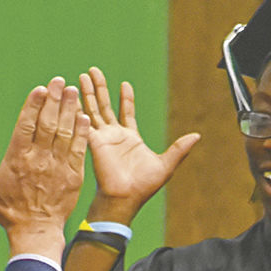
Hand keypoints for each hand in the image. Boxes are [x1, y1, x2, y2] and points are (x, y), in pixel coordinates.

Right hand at [0, 77, 89, 259]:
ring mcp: (58, 166)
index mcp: (16, 158)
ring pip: (65, 132)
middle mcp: (38, 159)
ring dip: (70, 110)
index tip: (40, 89)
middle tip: (60, 81)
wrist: (35, 232)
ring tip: (73, 92)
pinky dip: (81, 133)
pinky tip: (84, 117)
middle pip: (47, 123)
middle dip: (54, 100)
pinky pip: (79, 149)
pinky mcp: (73, 175)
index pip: (26, 125)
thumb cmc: (7, 212)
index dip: (33, 105)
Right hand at [81, 67, 198, 222]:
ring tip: (82, 76)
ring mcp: (102, 138)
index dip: (125, 98)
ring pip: (93, 110)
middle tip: (93, 71)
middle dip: (100, 88)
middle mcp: (114, 136)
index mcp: (131, 138)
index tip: (124, 84)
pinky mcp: (94, 142)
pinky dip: (78, 110)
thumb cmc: (144, 187)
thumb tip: (197, 135)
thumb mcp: (166, 165)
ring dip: (88, 93)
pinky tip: (72, 96)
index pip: (126, 113)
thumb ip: (179, 149)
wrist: (125, 198)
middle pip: (105, 106)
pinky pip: (85, 123)